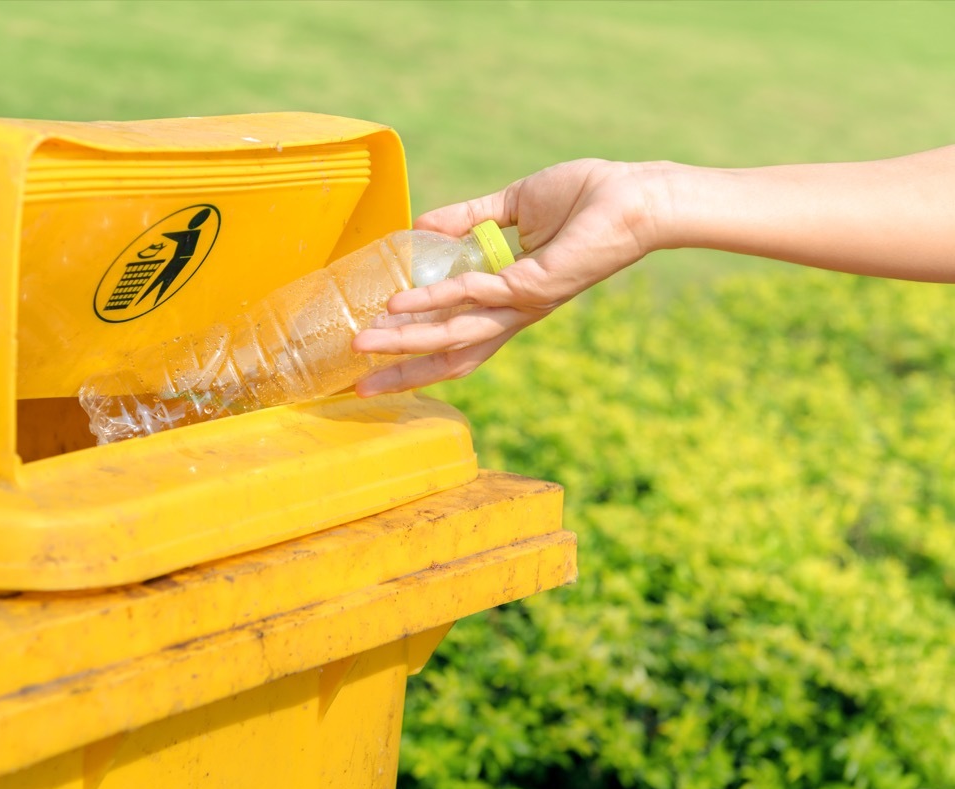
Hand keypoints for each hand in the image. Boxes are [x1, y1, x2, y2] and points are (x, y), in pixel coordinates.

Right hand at [352, 159, 674, 395]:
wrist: (636, 195)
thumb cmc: (586, 197)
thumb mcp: (513, 205)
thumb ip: (467, 218)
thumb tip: (420, 226)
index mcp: (510, 299)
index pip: (457, 339)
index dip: (418, 355)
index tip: (377, 365)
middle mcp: (515, 312)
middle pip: (452, 355)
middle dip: (405, 371)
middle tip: (359, 385)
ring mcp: (525, 304)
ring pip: (457, 334)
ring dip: (408, 342)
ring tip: (366, 341)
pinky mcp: (535, 286)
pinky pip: (476, 294)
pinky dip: (437, 299)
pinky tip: (401, 302)